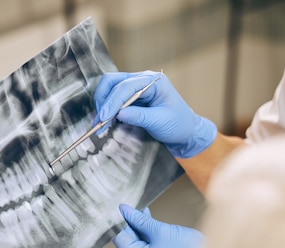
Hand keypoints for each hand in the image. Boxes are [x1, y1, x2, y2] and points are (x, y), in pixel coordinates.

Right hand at [93, 71, 216, 157]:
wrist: (185, 130)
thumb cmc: (178, 124)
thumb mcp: (161, 122)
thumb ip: (140, 117)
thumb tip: (119, 114)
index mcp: (154, 81)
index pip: (126, 86)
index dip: (113, 101)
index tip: (104, 117)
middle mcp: (142, 79)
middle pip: (113, 81)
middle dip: (104, 100)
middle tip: (99, 121)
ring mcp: (135, 86)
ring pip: (110, 87)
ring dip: (102, 103)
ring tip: (100, 123)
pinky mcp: (130, 96)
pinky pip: (113, 96)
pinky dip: (106, 107)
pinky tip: (105, 120)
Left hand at [113, 204, 202, 247]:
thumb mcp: (160, 231)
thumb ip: (140, 220)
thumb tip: (123, 210)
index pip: (119, 238)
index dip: (118, 221)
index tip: (119, 205)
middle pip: (128, 238)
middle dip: (129, 221)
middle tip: (130, 202)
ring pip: (138, 238)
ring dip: (138, 223)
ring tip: (140, 207)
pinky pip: (147, 241)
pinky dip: (147, 229)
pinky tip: (147, 215)